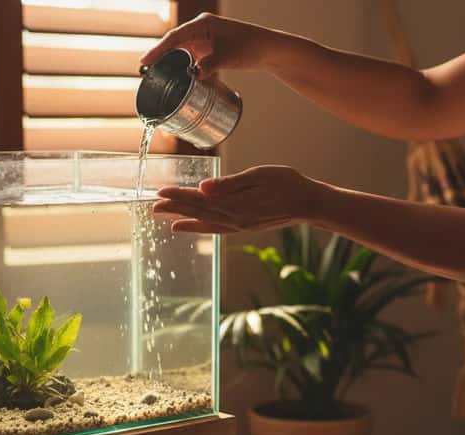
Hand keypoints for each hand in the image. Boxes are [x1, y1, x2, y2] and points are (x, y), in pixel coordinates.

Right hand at [140, 13, 284, 78]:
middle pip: (174, 43)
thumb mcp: (229, 57)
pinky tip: (175, 76)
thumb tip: (194, 75)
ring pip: (181, 50)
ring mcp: (204, 38)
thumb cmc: (250, 47)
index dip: (158, 50)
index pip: (174, 37)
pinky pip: (190, 56)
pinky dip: (183, 65)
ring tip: (156, 75)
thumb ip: (210, 65)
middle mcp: (200, 28)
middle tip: (145, 71)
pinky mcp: (209, 48)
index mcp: (202, 24)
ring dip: (170, 62)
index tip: (145, 61)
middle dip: (160, 57)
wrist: (268, 49)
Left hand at [153, 165, 327, 232]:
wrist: (310, 204)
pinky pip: (218, 229)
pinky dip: (203, 228)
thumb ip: (230, 183)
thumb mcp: (259, 176)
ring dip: (185, 221)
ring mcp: (240, 225)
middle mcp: (235, 219)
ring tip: (168, 220)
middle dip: (175, 209)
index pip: (200, 199)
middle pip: (198, 213)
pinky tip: (194, 226)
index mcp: (236, 205)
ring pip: (206, 223)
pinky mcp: (246, 227)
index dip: (179, 196)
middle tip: (154, 206)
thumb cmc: (288, 184)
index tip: (161, 192)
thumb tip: (203, 187)